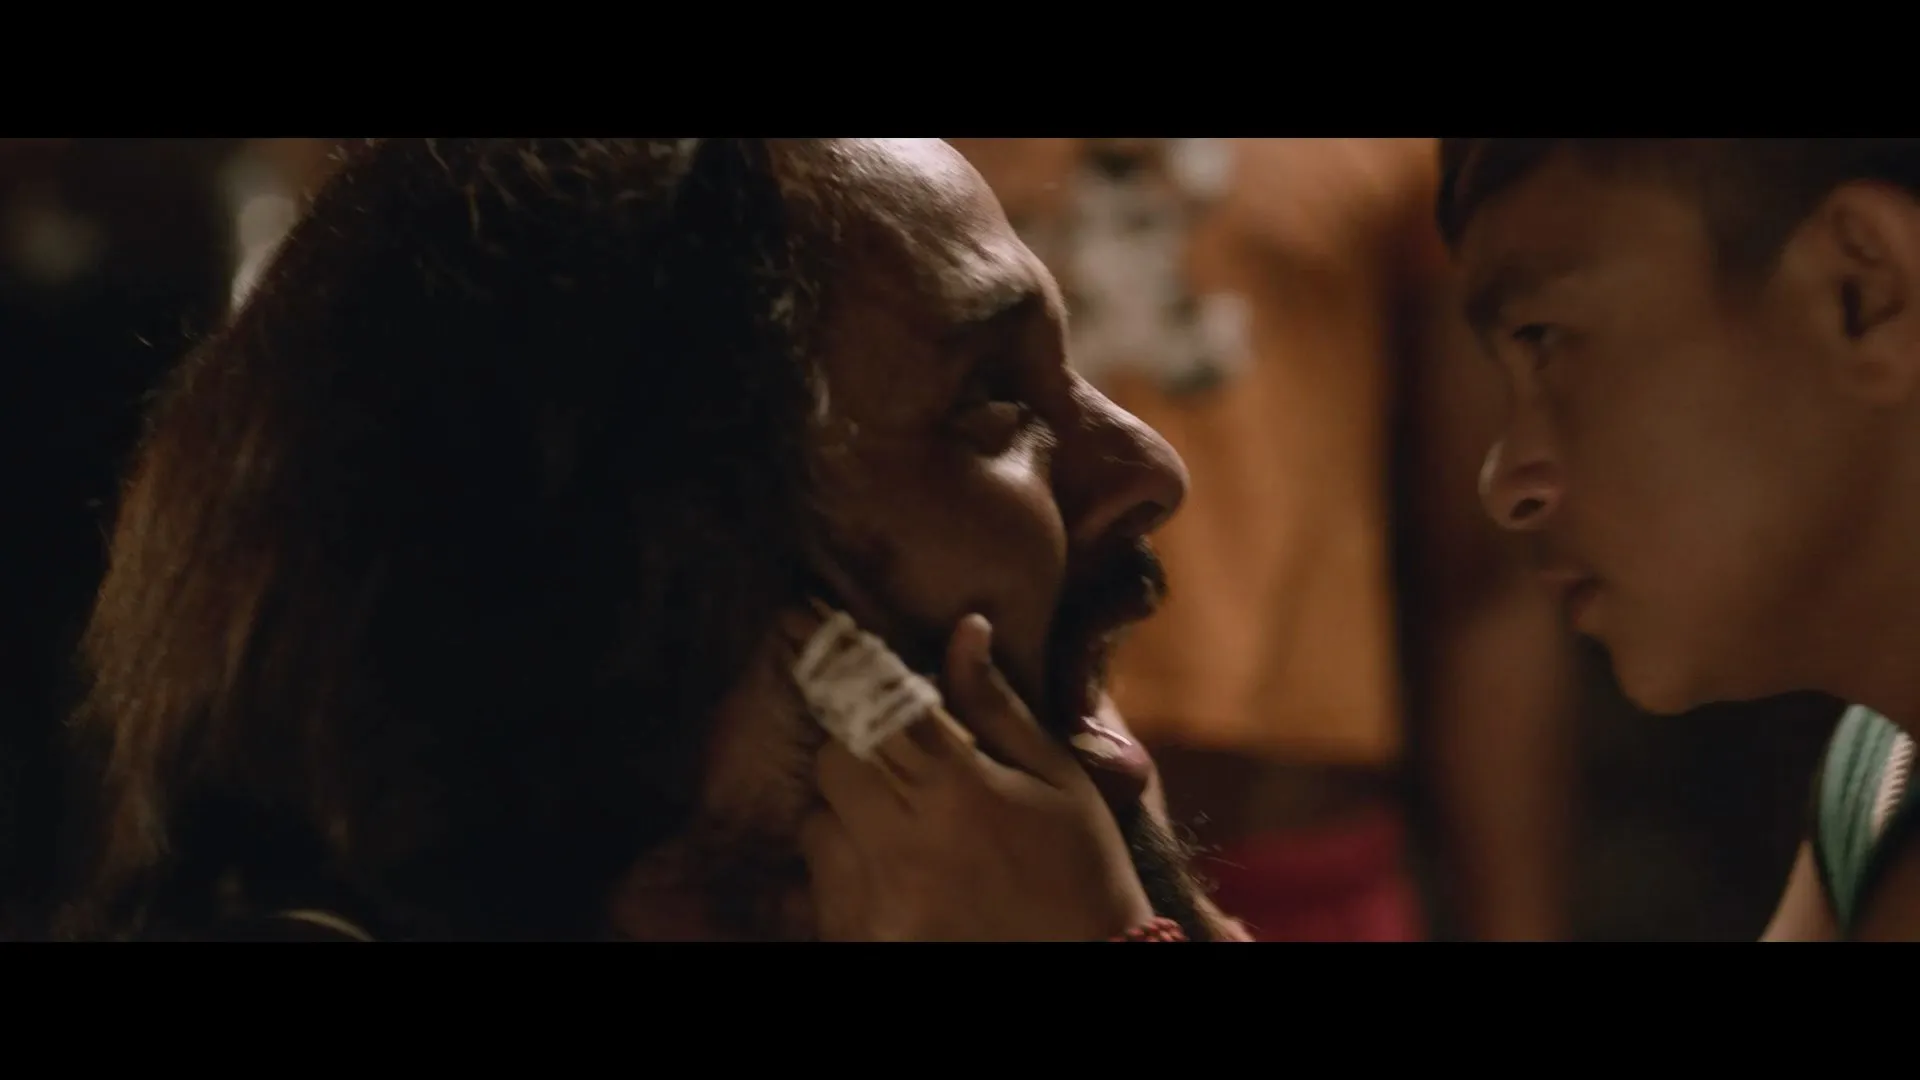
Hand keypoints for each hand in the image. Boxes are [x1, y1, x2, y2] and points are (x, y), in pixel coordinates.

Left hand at [799, 614, 1154, 940]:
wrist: (1090, 964)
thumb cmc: (1080, 867)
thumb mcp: (1056, 777)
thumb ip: (996, 706)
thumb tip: (964, 628)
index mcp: (956, 788)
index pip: (873, 708)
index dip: (850, 675)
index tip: (826, 639)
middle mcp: (904, 842)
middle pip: (832, 762)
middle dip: (856, 751)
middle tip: (898, 763)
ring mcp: (876, 900)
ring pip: (817, 826)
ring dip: (845, 817)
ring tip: (901, 831)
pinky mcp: (862, 939)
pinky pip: (822, 888)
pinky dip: (844, 874)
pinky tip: (896, 878)